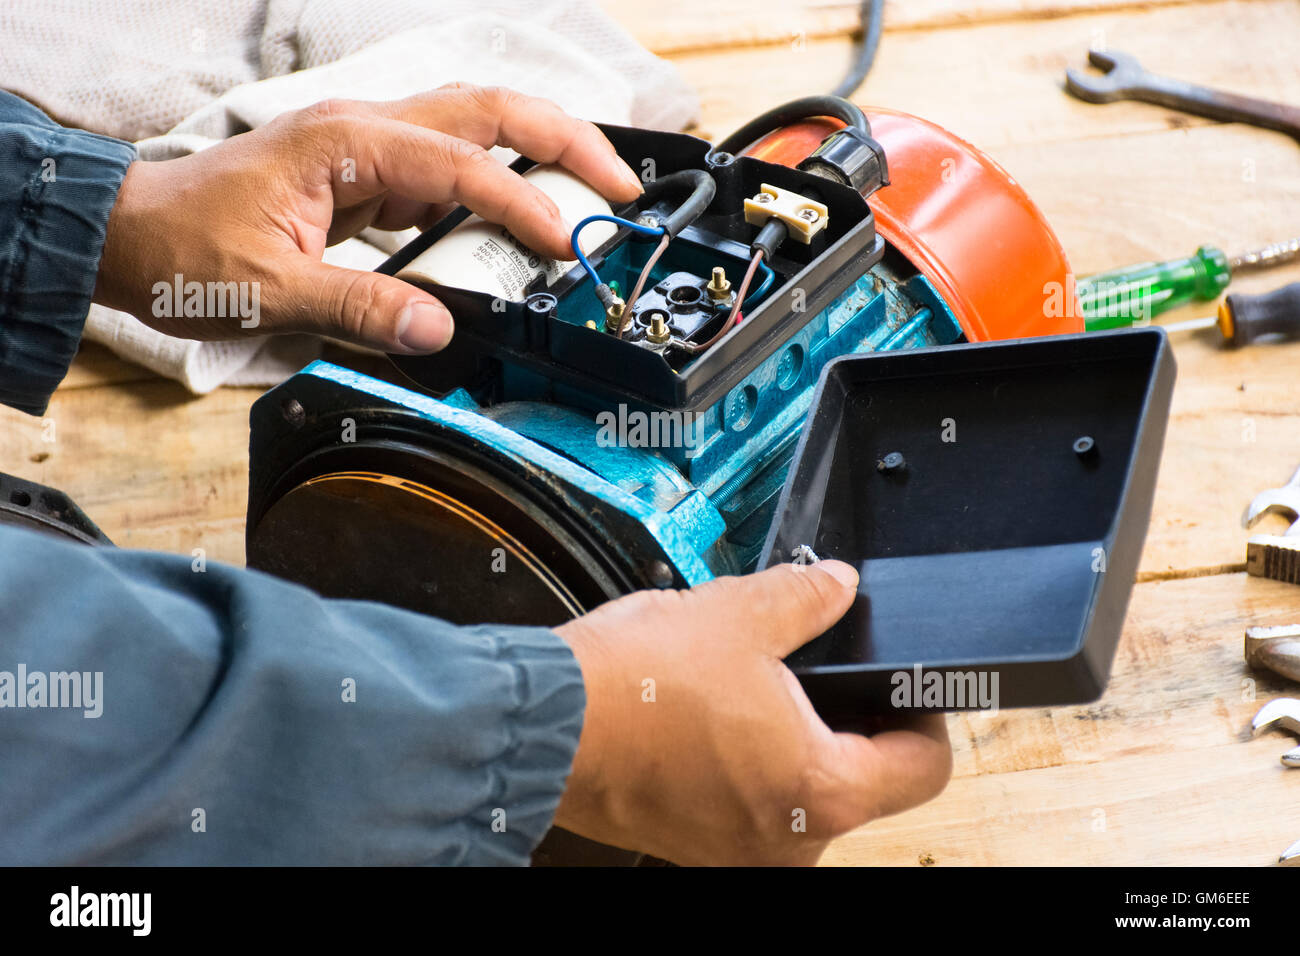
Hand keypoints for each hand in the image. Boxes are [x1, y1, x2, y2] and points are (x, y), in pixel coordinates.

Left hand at [93, 84, 642, 352]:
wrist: (131, 236)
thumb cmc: (184, 250)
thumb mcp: (269, 294)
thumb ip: (360, 311)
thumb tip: (439, 329)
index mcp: (345, 144)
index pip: (463, 166)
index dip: (525, 205)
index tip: (568, 246)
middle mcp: (364, 130)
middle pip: (490, 109)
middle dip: (566, 141)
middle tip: (621, 188)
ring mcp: (368, 148)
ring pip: (476, 127)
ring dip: (540, 153)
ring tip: (591, 194)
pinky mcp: (366, 175)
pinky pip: (449, 167)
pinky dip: (496, 185)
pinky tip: (515, 222)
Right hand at [554, 561, 952, 864]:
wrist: (546, 721)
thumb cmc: (636, 685)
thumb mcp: (741, 615)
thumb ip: (808, 599)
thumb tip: (838, 586)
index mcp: (822, 790)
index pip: (925, 767)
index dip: (926, 712)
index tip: (907, 684)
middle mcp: (788, 840)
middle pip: (863, 783)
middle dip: (848, 722)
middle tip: (819, 670)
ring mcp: (737, 852)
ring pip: (800, 794)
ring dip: (792, 743)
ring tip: (752, 688)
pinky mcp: (695, 847)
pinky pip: (748, 805)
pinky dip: (746, 766)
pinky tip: (712, 717)